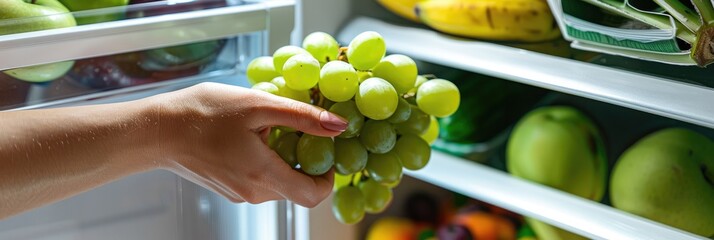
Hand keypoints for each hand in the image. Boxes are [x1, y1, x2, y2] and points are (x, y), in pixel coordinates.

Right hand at [150, 82, 346, 206]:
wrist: (155, 130)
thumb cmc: (202, 113)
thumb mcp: (258, 105)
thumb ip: (302, 117)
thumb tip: (338, 126)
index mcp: (264, 176)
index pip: (314, 195)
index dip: (329, 176)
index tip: (327, 149)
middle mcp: (254, 193)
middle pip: (297, 187)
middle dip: (306, 160)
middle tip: (299, 127)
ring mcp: (239, 194)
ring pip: (278, 183)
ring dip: (284, 158)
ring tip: (269, 127)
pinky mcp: (228, 189)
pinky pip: (259, 180)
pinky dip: (266, 161)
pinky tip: (252, 135)